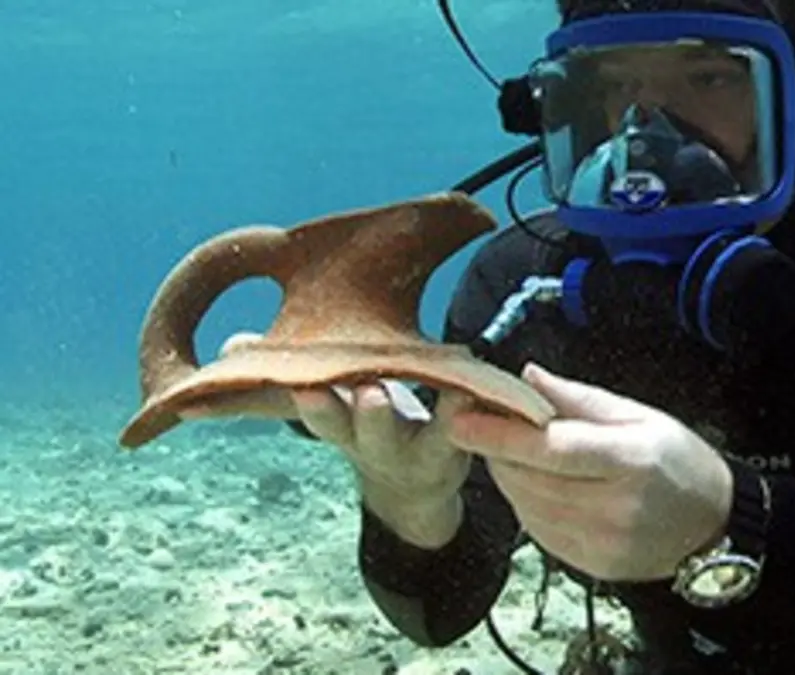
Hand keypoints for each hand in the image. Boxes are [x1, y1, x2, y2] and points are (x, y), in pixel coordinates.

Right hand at [181, 332, 472, 509]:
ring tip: (371, 393)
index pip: (276, 408)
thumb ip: (285, 376)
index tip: (195, 402)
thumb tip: (232, 347)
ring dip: (376, 417)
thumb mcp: (327, 401)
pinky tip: (462, 385)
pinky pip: (456, 425)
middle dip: (320, 411)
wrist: (417, 486)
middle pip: (335, 425)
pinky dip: (458, 405)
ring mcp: (403, 445)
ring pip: (388, 433)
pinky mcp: (450, 443)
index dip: (234, 408)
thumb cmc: (365, 426)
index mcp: (325, 418)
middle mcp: (358, 436)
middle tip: (309, 391)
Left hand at [448, 362, 732, 581]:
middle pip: (529, 479)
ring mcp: (602, 543)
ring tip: (515, 453)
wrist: (713, 527)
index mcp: (630, 460)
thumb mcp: (639, 416)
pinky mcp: (591, 567)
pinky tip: (539, 485)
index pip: (550, 448)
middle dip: (496, 450)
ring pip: (526, 506)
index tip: (459, 417)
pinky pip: (538, 531)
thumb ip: (578, 399)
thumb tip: (526, 376)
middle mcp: (614, 507)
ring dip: (509, 477)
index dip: (499, 434)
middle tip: (481, 424)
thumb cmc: (678, 460)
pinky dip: (527, 504)